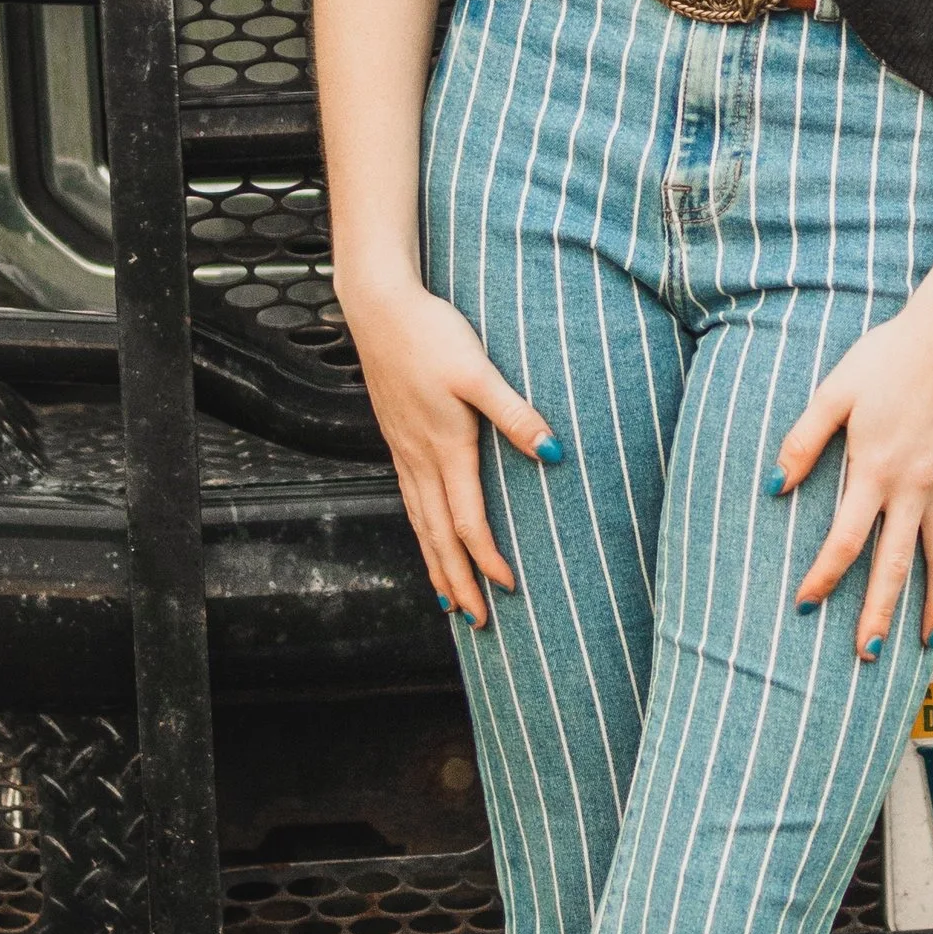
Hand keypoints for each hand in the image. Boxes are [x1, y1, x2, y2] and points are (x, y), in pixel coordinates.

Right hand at [343, 279, 558, 625]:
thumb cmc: (432, 334)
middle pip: (438, 537)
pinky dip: (420, 533)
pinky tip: (428, 540)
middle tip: (477, 624)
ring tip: (450, 602)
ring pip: (419, 524)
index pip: (466, 521)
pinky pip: (409, 502)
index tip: (508, 589)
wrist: (379, 309)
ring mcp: (404, 452)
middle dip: (459, 582)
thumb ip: (515, 413)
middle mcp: (420, 459)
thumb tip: (553, 452)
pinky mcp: (397, 440)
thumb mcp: (478, 370)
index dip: (486, 560)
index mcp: (445, 448)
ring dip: (436, 566)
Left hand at [774, 290, 932, 659]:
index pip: (845, 540)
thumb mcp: (836, 391)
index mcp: (875, 469)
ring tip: (926, 639)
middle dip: (881, 614)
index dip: (825, 577)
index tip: (808, 605)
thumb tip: (774, 486)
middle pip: (896, 565)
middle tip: (869, 654)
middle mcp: (915, 486)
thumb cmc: (889, 355)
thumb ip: (804, 440)